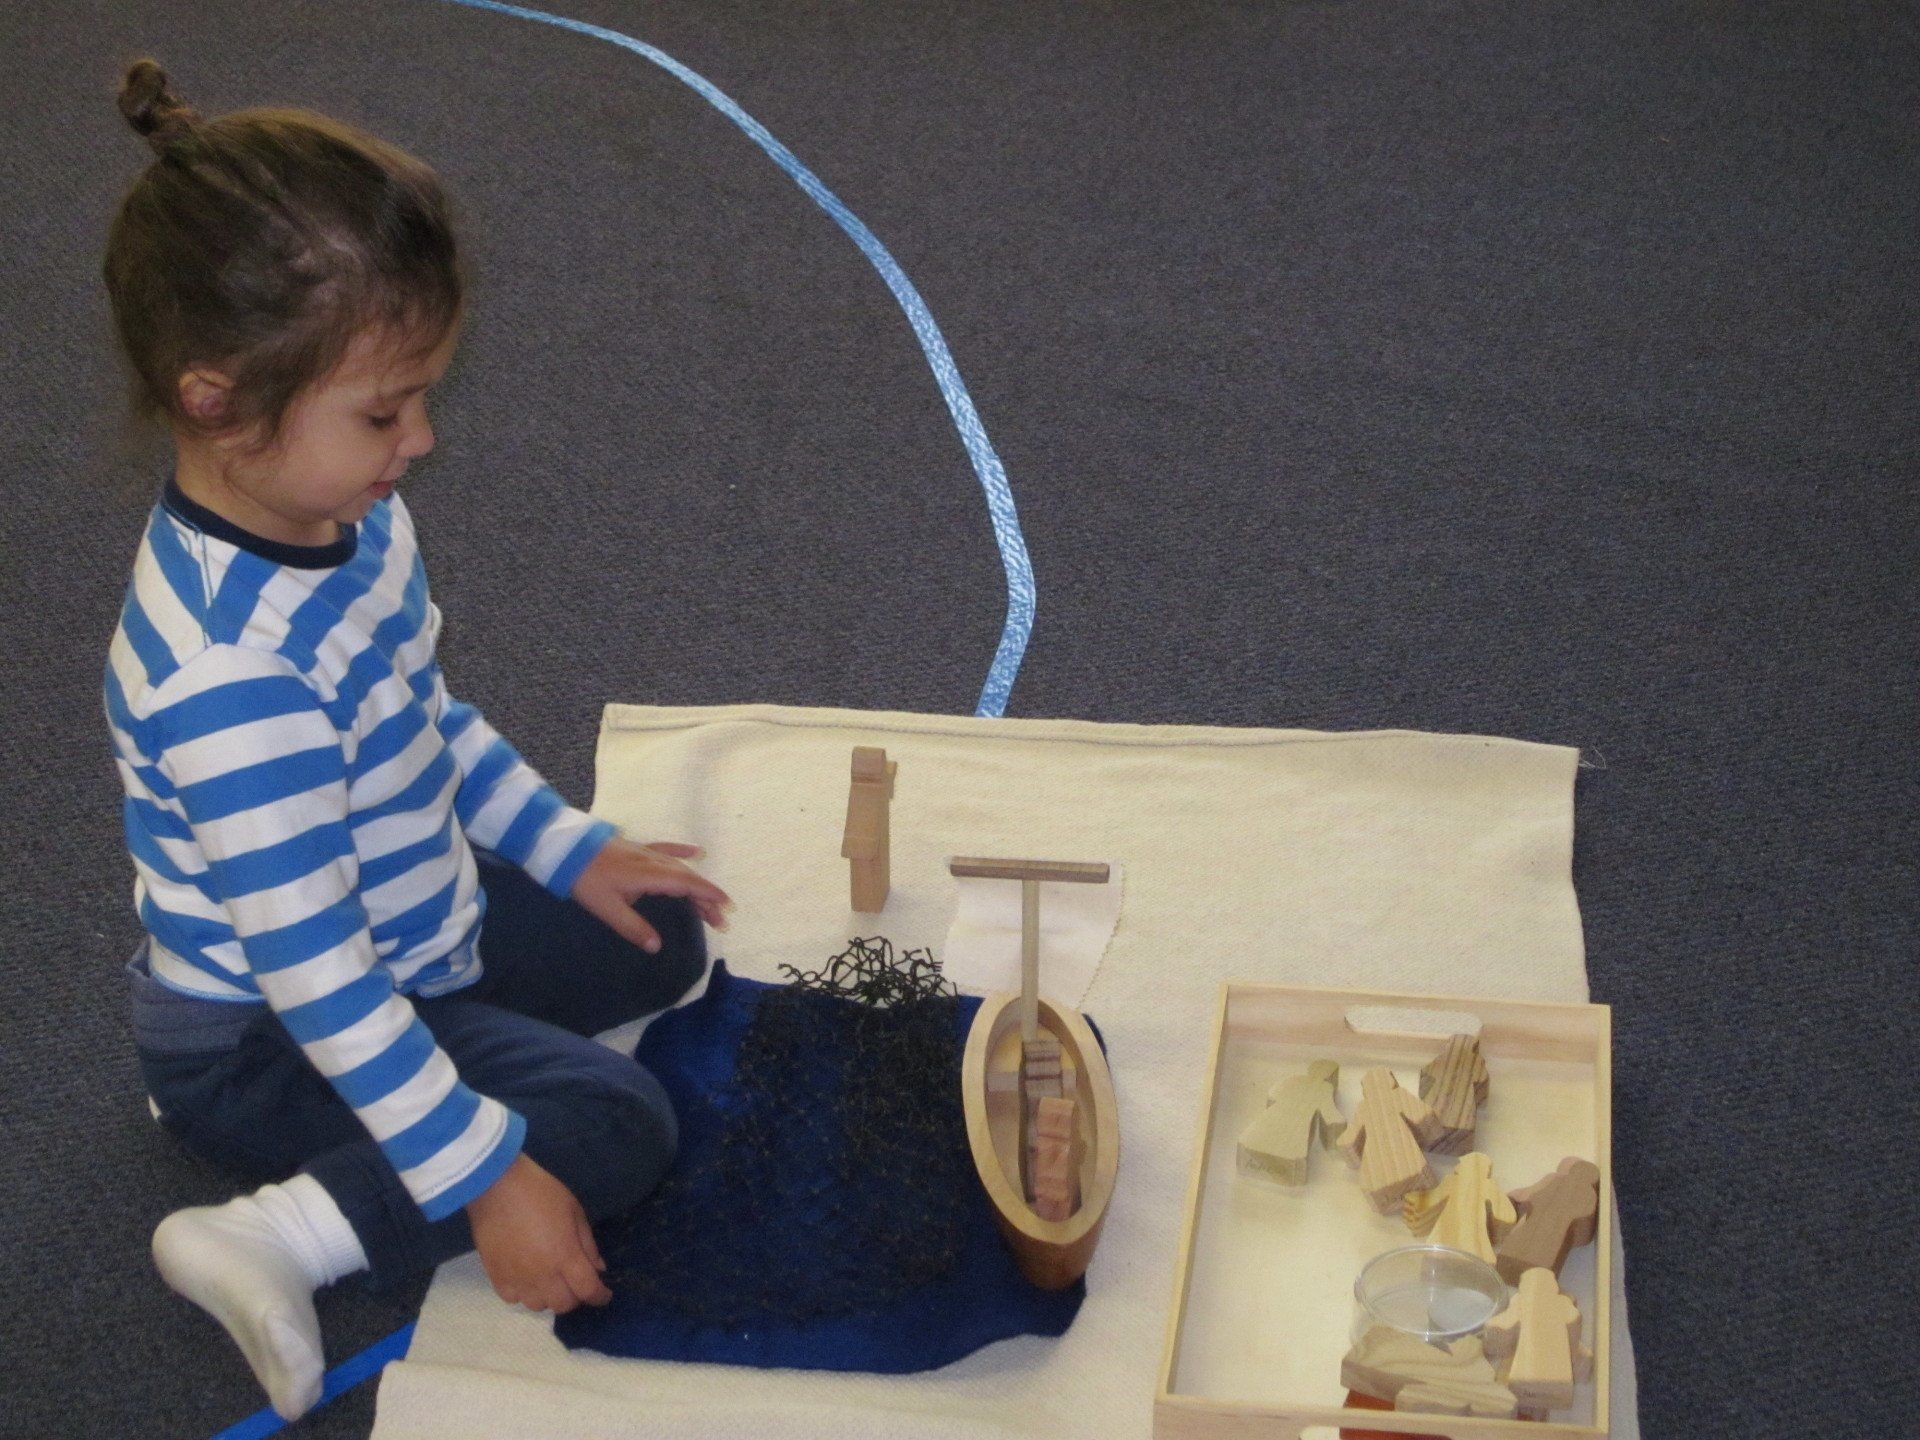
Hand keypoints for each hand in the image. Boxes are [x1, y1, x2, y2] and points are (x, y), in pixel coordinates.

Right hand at [466, 1153, 611, 1312]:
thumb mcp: (575, 1212)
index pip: (588, 1290)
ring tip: (549, 1280)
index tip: (604, 1294)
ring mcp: (518, 1279)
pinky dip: (523, 1294)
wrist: (497, 1188)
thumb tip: (598, 1269)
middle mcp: (543, 1275)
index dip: (600, 1296)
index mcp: (566, 1256)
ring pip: (538, 1306)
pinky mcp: (496, 1277)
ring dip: (549, 1297)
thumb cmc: (541, 1193)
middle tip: (575, 1282)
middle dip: (575, 1297)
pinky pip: (513, 1299)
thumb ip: (588, 1244)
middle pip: (564, 1305)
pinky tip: (525, 1278)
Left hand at [572, 836, 732, 952]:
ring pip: (680, 867)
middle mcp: (654, 862)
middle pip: (688, 878)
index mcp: (649, 876)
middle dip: (706, 898)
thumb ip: (633, 928)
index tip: (726, 908)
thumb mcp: (607, 909)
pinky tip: (697, 852)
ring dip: (697, 883)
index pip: (687, 885)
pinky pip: (667, 849)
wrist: (566, 849)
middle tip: (720, 918)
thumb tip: (657, 947)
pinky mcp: (638, 848)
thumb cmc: (586, 880)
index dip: (708, 896)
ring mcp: (647, 852)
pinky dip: (683, 852)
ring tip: (709, 901)